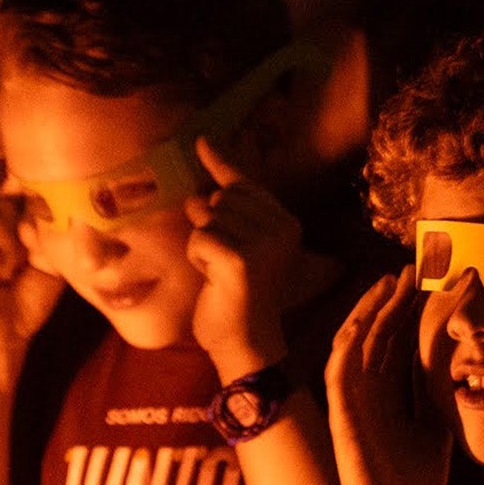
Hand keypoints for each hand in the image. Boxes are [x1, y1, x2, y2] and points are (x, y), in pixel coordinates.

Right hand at [0, 201, 63, 371]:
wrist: (4, 343)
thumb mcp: (46, 262)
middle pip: (3, 206)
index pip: (7, 194)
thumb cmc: (24, 305)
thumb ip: (43, 230)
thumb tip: (35, 196)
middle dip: (21, 239)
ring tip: (1, 280)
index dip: (21, 195)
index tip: (31, 205)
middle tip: (17, 270)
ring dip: (7, 256)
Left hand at [186, 135, 303, 379]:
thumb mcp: (237, 241)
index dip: (220, 166)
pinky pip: (200, 237)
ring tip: (219, 271)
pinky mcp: (240, 259)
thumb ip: (226, 200)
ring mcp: (263, 243)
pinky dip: (197, 257)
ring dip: (201, 243)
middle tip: (224, 259)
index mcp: (286, 222)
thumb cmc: (237, 294)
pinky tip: (213, 278)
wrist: (246, 343)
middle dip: (210, 223)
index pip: (244, 184)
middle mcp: (281, 228)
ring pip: (207, 216)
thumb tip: (205, 148)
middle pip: (221, 197)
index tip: (201, 141)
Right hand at [325, 268, 451, 484]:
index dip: (411, 311)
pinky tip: (364, 320)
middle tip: (411, 268)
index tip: (433, 284)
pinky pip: (340, 370)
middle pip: (377, 333)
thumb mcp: (436, 423)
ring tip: (388, 282)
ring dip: (369, 310)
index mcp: (389, 392)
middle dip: (391, 300)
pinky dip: (350, 343)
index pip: (397, 340)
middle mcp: (367, 390)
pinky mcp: (342, 412)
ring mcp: (352, 399)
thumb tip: (458, 362)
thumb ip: (437, 392)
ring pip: (355, 341)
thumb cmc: (414, 480)